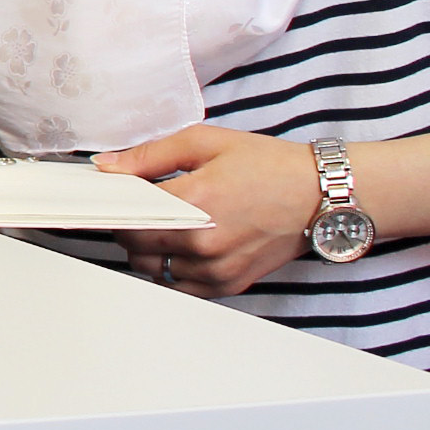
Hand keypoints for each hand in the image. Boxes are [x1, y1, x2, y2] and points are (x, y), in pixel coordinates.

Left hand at [95, 124, 321, 297]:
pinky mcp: (229, 284)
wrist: (320, 195)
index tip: (116, 200)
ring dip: (150, 251)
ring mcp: (216, 268)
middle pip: (134, 246)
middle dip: (131, 225)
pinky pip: (180, 287)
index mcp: (194, 200)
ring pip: (153, 269)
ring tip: (171, 226)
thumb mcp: (206, 142)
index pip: (127, 215)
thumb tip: (109, 165)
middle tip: (147, 208)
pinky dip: (174, 270)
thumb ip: (151, 155)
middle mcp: (202, 240)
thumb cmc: (269, 166)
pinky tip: (186, 247)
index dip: (115, 207)